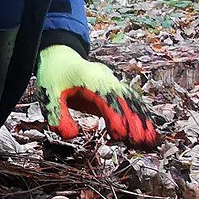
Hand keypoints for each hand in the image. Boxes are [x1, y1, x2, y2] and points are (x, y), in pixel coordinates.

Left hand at [36, 45, 157, 147]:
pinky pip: (131, 102)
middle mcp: (106, 79)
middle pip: (124, 101)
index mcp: (90, 78)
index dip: (114, 117)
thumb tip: (70, 136)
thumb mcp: (48, 94)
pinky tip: (149, 130)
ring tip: (150, 140)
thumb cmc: (54, 75)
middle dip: (133, 122)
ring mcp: (112, 83)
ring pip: (131, 101)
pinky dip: (141, 115)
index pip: (105, 99)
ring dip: (142, 120)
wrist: (60, 56)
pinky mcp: (114, 90)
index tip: (119, 135)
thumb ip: (57, 115)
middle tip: (140, 142)